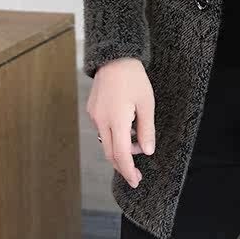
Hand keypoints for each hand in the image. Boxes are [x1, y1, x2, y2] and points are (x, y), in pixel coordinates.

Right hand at [86, 57, 155, 188]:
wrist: (115, 57)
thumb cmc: (134, 78)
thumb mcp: (147, 103)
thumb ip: (146, 129)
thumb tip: (147, 151)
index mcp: (117, 120)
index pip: (120, 154)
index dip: (127, 170)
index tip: (135, 181)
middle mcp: (101, 120)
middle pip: (110, 153)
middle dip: (123, 164)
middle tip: (137, 172)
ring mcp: (94, 116)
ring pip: (106, 141)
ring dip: (120, 147)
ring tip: (137, 138)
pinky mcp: (92, 110)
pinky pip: (103, 129)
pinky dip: (114, 134)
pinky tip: (127, 126)